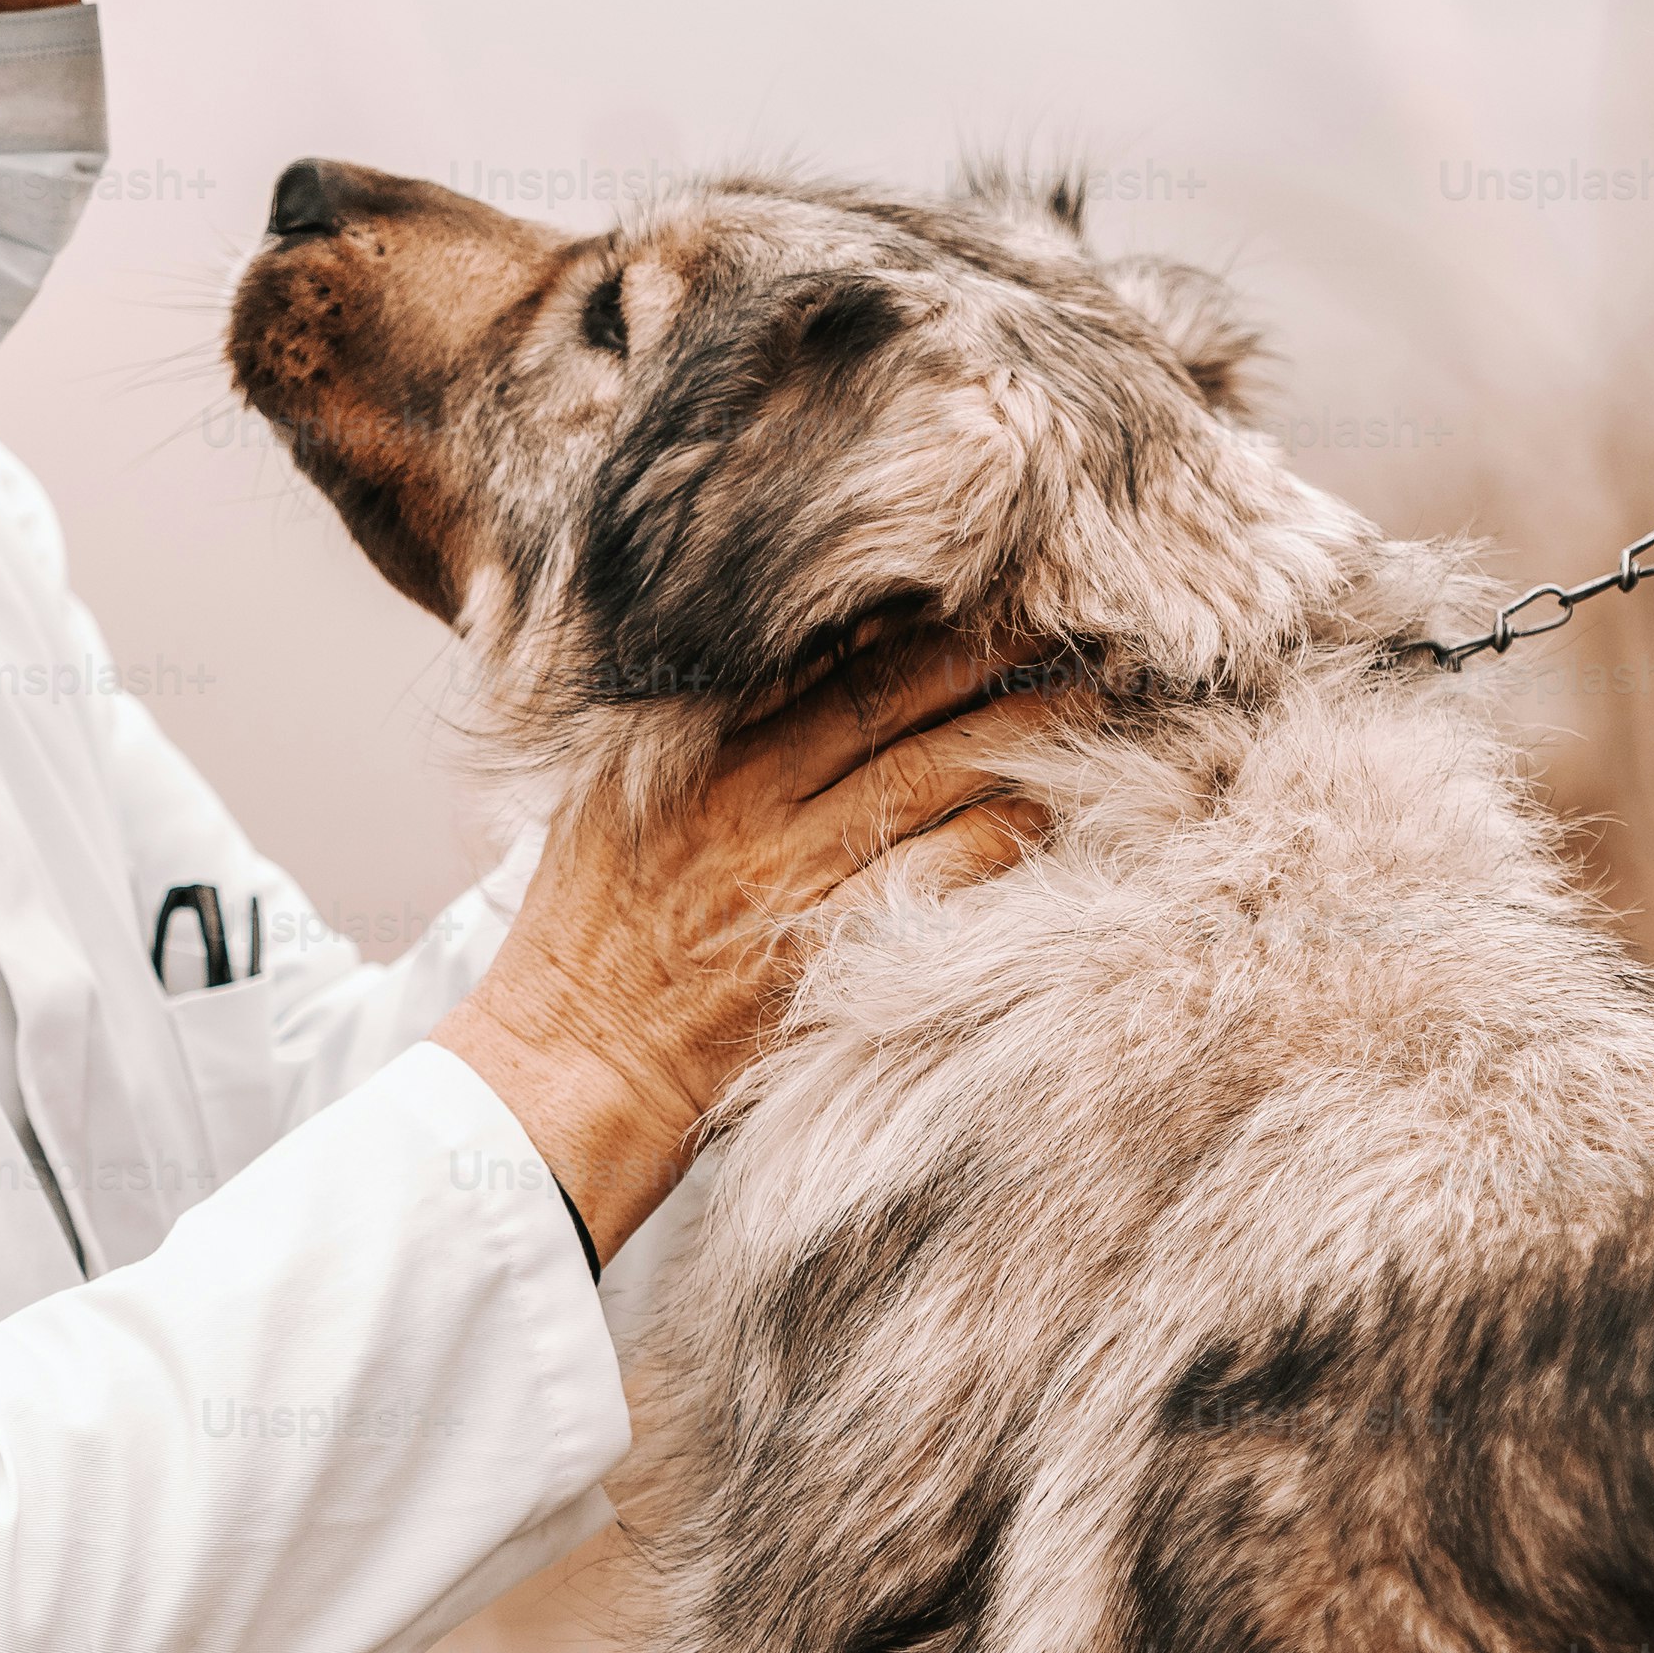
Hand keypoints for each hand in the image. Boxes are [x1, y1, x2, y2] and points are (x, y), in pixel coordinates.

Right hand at [434, 637, 1057, 1257]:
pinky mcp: (825, 953)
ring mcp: (787, 878)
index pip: (815, 659)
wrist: (565, 1069)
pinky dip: (997, 838)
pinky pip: (936, 878)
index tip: (975, 583)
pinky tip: (1045, 810)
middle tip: (1070, 616)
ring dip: (1016, 733)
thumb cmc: (586, 936)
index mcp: (689, 754)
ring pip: (927, 779)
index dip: (904, 616)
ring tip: (1088, 701)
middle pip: (886, 700)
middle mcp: (743, 803)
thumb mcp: (608, 804)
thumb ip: (687, 732)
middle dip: (982, 652)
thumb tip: (777, 661)